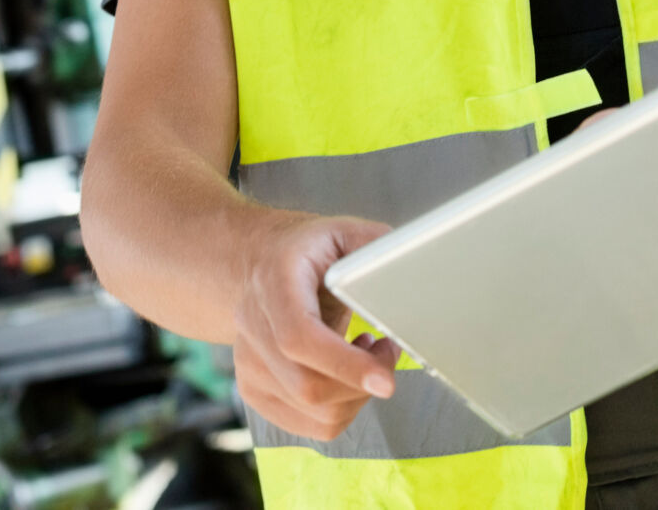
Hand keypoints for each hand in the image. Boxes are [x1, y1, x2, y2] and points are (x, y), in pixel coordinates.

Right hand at [231, 214, 401, 440]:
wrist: (258, 263)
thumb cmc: (306, 250)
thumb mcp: (342, 232)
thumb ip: (375, 248)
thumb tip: (410, 268)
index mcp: (274, 282)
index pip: (299, 338)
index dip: (344, 365)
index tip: (385, 380)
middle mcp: (252, 324)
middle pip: (307, 385)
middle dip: (362, 382)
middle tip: (387, 352)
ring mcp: (247, 363)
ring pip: (313, 411)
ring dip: (355, 395)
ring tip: (364, 355)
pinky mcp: (254, 390)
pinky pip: (309, 425)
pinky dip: (342, 408)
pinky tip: (344, 374)